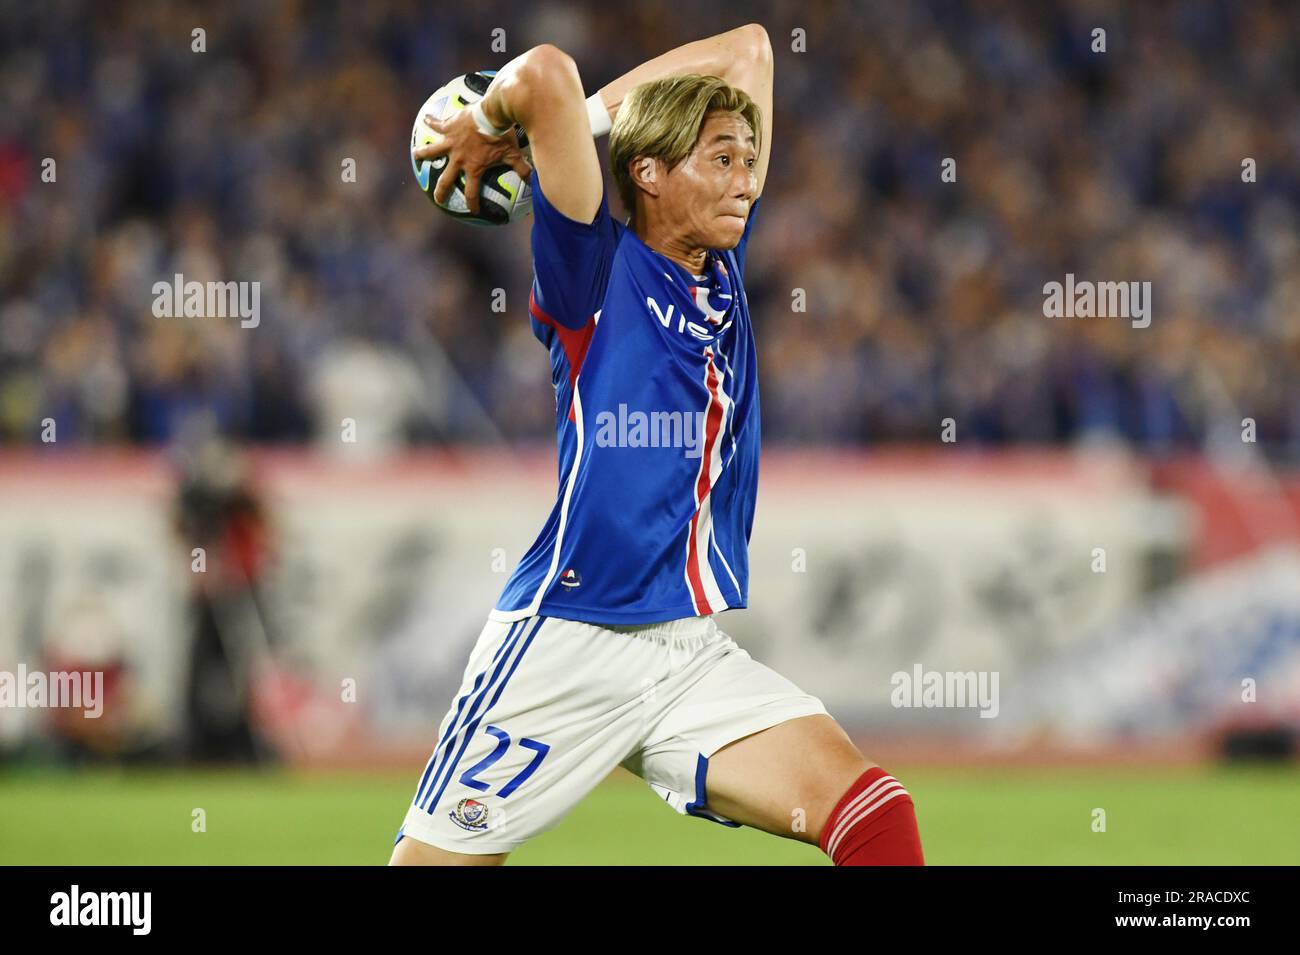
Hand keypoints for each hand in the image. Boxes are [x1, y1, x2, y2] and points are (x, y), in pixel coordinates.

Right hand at [413, 109, 532, 214]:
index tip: (474, 211)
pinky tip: (425, 119)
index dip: (472, 203)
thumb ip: (522, 169)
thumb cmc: (503, 134)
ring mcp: (452, 143)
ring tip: (416, 154)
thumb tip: (535, 182)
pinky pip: (437, 124)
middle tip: (437, 199)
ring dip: (424, 153)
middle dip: (440, 191)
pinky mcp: (449, 127)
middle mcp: (459, 159)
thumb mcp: (513, 153)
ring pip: (433, 151)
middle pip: (446, 180)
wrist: (493, 112)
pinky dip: (431, 121)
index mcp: (474, 168)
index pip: (471, 192)